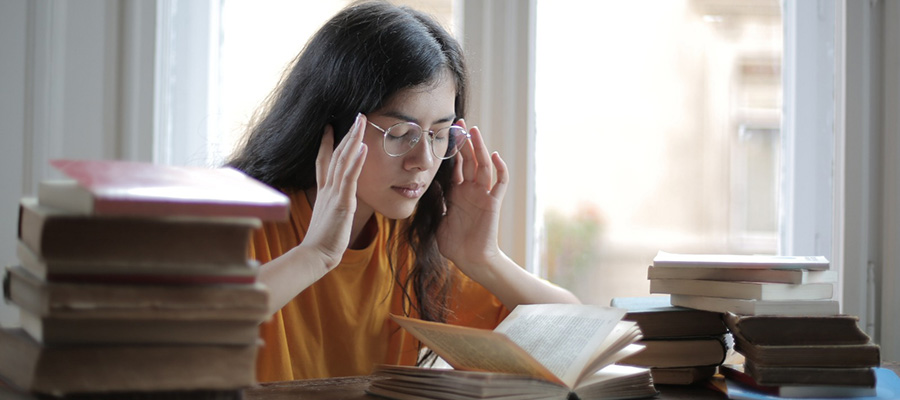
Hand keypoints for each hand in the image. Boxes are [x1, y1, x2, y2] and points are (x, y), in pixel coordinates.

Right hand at [301, 114, 367, 269]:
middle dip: (347, 134)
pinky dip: (356, 162)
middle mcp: (328, 188)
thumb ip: (331, 206)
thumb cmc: (323, 241)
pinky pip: (350, 178)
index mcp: (324, 191)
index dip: (327, 143)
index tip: (329, 126)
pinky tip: (362, 147)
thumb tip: (337, 204)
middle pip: (336, 154)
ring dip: (353, 140)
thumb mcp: (328, 217)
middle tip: (356, 116)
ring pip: (343, 160)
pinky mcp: (342, 203)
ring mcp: (334, 193)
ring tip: (361, 122)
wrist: (315, 254)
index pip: (324, 161)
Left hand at [436, 120, 508, 277]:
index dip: (451, 149)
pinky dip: (500, 169)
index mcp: (457, 192)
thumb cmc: (453, 243)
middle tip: (459, 122)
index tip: (444, 132)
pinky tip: (494, 156)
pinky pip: (500, 183)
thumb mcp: (436, 217)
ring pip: (483, 166)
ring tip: (474, 131)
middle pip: (469, 160)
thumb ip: (433, 200)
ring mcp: (483, 195)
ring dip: (479, 148)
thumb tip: (422, 184)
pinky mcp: (493, 203)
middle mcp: (470, 190)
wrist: (469, 259)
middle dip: (465, 141)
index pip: (455, 165)